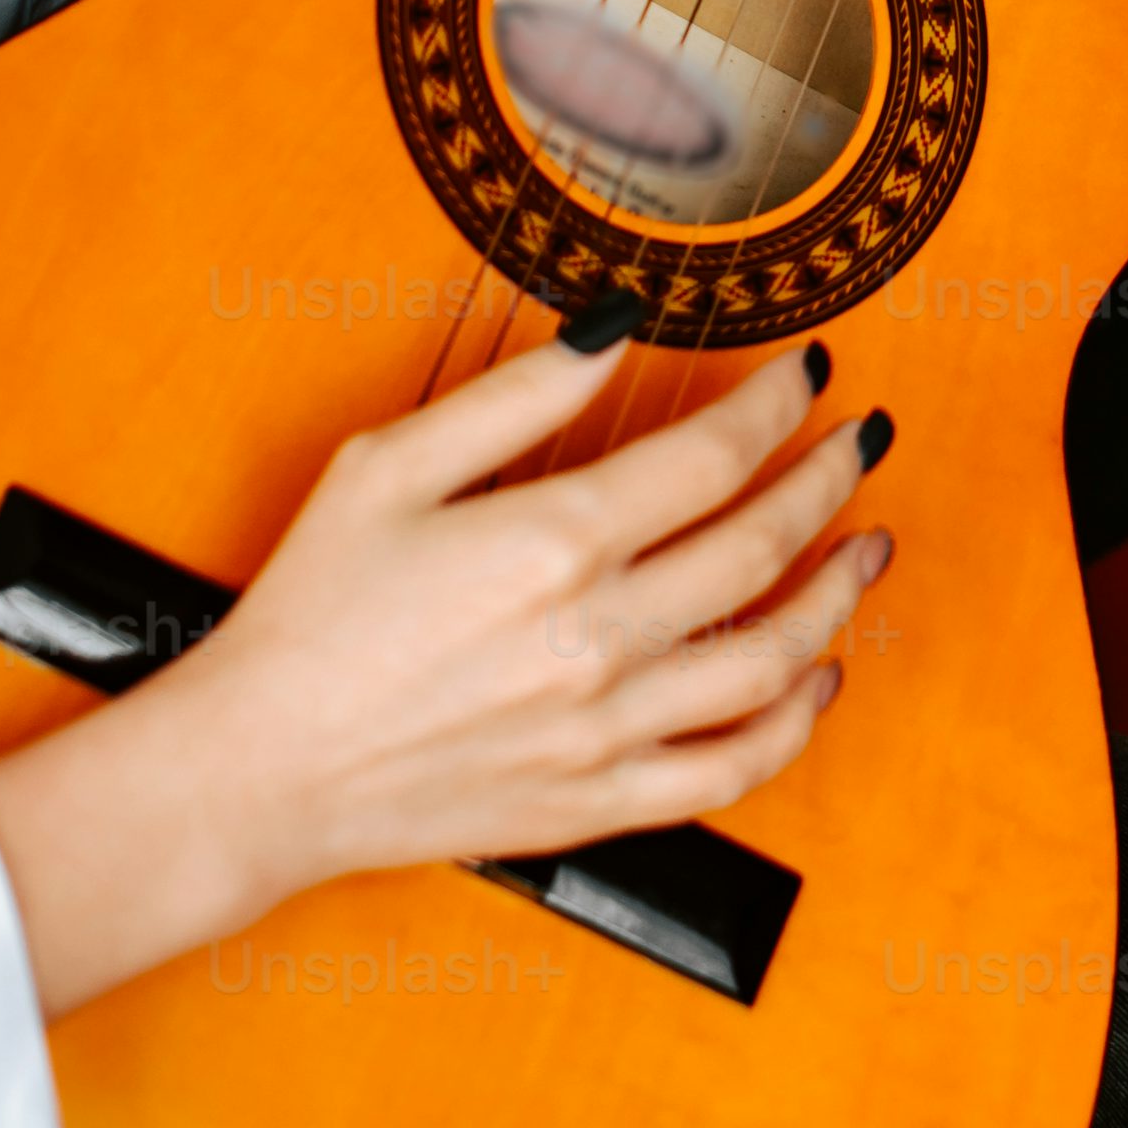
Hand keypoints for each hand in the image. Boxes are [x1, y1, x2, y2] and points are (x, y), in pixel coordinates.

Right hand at [0, 338, 884, 1018]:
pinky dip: (793, 724)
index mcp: (549, 542)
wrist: (259, 770)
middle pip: (763, 546)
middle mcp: (594, 638)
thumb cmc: (311, 611)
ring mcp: (602, 731)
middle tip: (865, 441)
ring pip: (771, 661)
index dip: (780, 405)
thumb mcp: (389, 465)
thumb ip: (518, 395)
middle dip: (832, 480)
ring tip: (868, 548)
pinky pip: (731, 772)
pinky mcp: (595, 804)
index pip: (715, 456)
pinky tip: (816, 678)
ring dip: (838, 598)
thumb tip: (615, 324)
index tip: (810, 375)